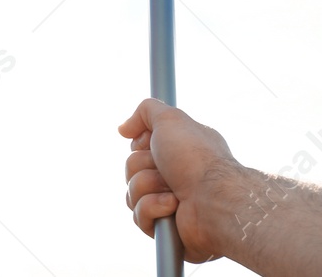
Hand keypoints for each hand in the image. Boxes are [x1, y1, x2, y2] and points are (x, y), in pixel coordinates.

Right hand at [118, 98, 241, 262]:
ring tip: (174, 193)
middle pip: (130, 170)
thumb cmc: (198, 160)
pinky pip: (139, 217)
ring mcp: (170, 206)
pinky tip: (173, 207)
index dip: (140, 145)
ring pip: (131, 194)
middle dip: (143, 167)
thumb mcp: (171, 120)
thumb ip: (146, 110)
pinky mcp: (166, 231)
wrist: (217, 201)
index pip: (138, 149)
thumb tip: (123, 129)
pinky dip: (153, 208)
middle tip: (166, 170)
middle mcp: (174, 178)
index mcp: (178, 155)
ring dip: (148, 188)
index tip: (150, 143)